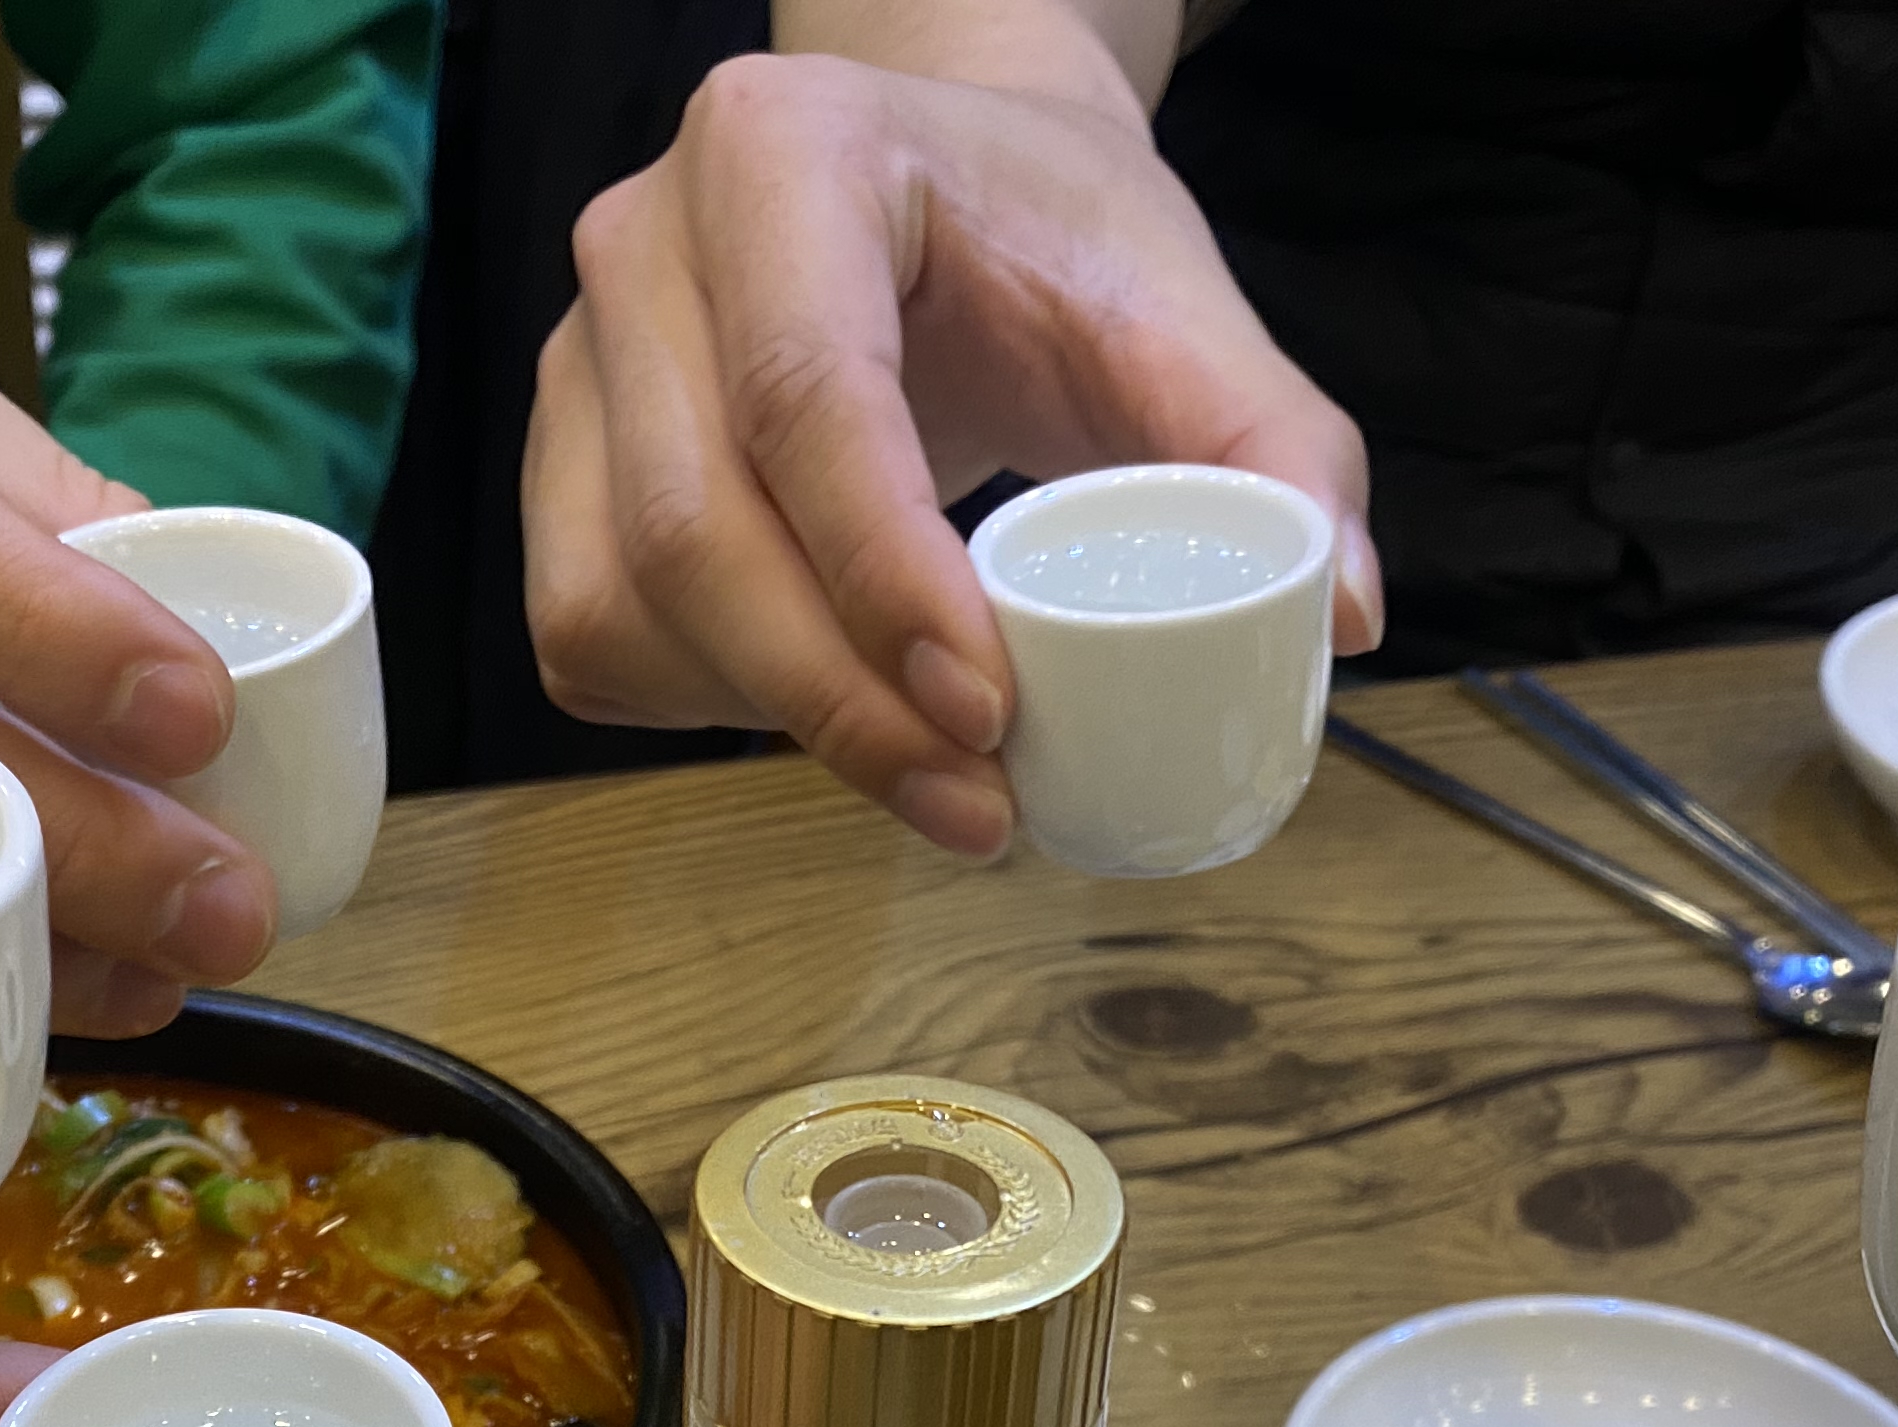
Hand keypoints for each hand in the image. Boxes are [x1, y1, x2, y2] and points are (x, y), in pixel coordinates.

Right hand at [523, 40, 1375, 860]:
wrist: (948, 183)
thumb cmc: (1055, 238)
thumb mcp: (1186, 312)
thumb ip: (1280, 450)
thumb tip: (1339, 616)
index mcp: (785, 153)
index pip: (803, 392)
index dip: (883, 576)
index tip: (990, 711)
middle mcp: (645, 242)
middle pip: (690, 522)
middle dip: (834, 697)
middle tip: (979, 802)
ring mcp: (579, 355)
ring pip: (619, 596)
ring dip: (765, 721)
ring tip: (923, 773)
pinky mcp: (558, 459)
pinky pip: (585, 630)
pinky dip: (695, 706)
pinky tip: (812, 706)